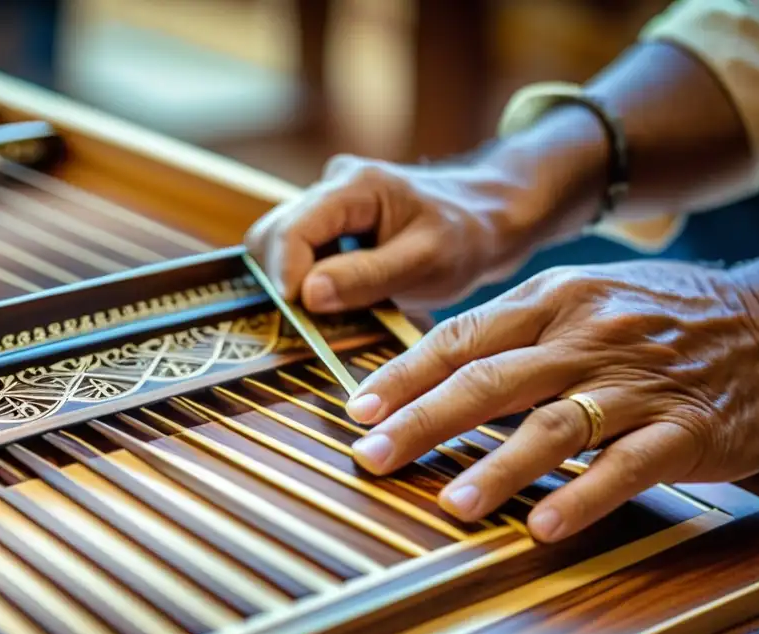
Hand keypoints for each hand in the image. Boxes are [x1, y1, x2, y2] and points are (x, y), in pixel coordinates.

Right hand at [244, 153, 555, 314]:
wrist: (485, 219)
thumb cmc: (466, 237)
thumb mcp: (426, 262)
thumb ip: (366, 276)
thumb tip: (306, 295)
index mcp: (354, 186)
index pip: (291, 230)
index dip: (286, 277)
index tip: (300, 317)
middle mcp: (331, 186)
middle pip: (273, 235)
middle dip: (282, 281)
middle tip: (308, 322)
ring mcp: (326, 204)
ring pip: (279, 247)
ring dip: (293, 284)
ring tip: (326, 315)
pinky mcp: (328, 225)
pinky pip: (298, 255)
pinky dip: (306, 283)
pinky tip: (335, 303)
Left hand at [345, 260, 758, 541]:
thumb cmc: (656, 317)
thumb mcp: (582, 299)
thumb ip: (513, 330)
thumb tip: (428, 366)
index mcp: (553, 299)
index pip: (462, 337)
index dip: (405, 376)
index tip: (358, 410)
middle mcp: (588, 335)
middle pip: (491, 379)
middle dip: (424, 421)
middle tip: (374, 458)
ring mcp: (637, 382)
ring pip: (555, 425)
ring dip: (497, 467)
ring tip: (451, 503)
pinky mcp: (686, 428)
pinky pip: (628, 465)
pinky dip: (584, 497)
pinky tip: (545, 526)